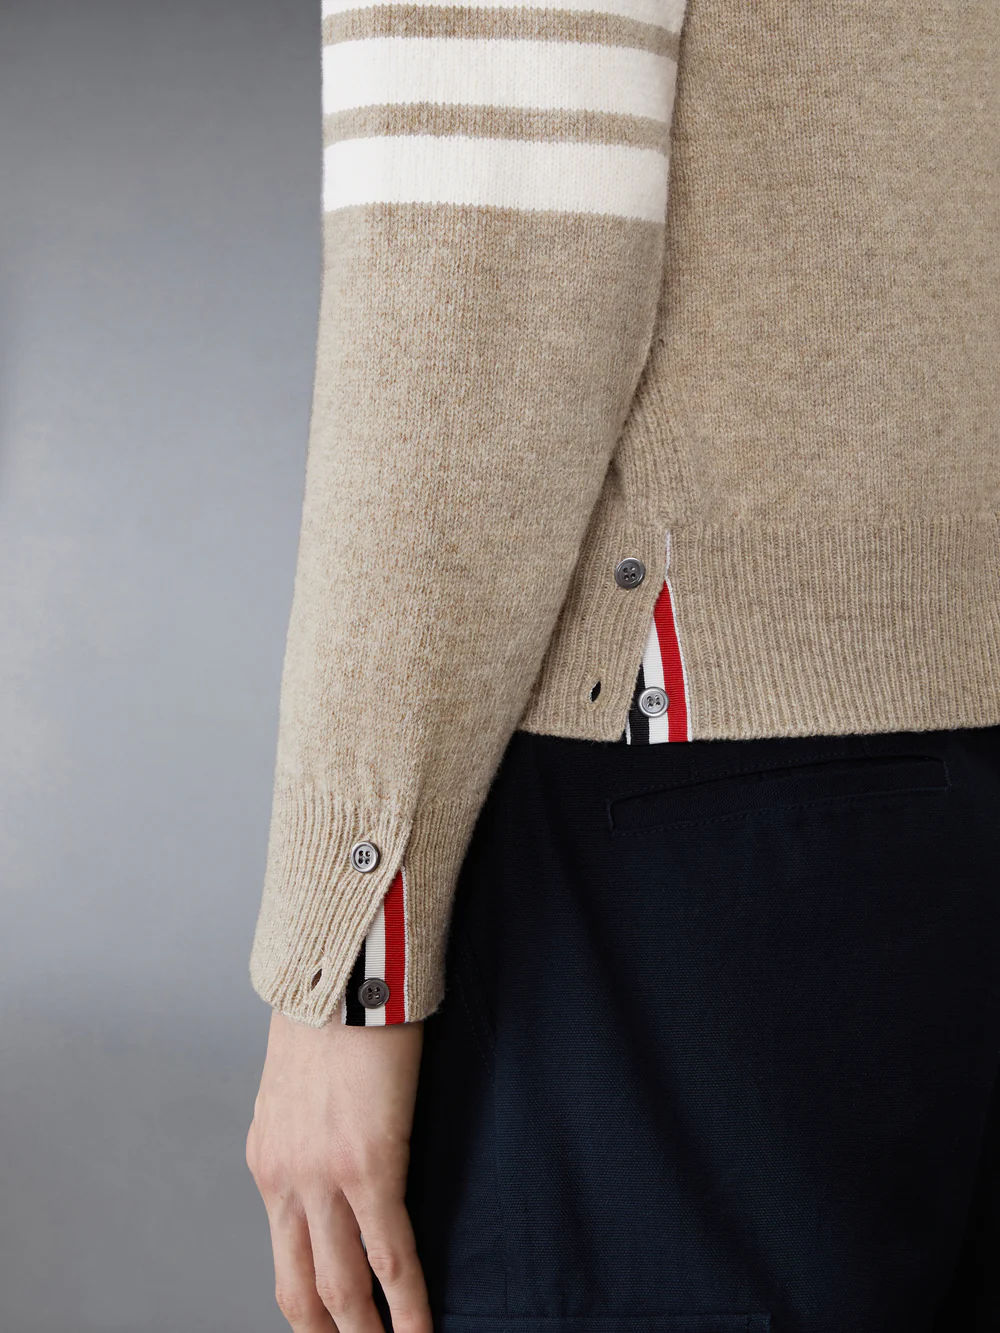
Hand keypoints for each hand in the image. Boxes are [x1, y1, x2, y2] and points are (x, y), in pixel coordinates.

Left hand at [247, 1009, 431, 1332]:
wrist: (340, 969)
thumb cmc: (331, 1011)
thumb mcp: (300, 1081)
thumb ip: (310, 1128)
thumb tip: (337, 1146)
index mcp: (269, 1159)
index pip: (284, 1253)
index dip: (307, 1302)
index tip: (328, 1327)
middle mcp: (284, 1179)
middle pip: (300, 1288)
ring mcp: (324, 1177)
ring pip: (342, 1286)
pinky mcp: (370, 1164)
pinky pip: (391, 1255)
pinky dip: (408, 1305)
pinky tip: (422, 1332)